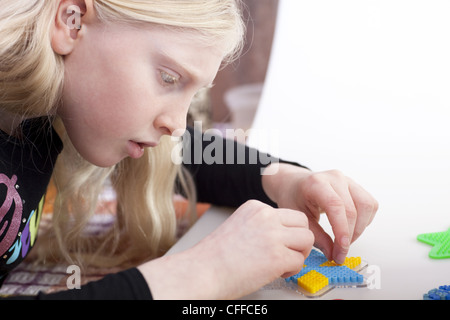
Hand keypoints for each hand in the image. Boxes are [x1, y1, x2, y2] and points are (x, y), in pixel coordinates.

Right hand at [139, 200, 313, 298]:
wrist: (201, 271)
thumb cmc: (213, 256)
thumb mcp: (238, 226)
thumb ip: (260, 226)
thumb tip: (281, 238)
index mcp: (255, 208)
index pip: (287, 215)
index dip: (287, 232)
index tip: (278, 244)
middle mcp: (266, 217)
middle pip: (303, 223)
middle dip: (299, 240)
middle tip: (287, 253)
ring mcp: (273, 235)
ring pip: (307, 240)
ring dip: (298, 254)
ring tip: (280, 264)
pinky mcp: (277, 256)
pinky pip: (300, 262)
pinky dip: (291, 271)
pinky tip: (274, 272)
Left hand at [262, 164, 377, 263]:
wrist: (294, 184)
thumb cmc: (294, 198)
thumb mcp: (299, 218)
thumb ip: (316, 236)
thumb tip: (333, 254)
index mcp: (316, 183)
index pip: (336, 206)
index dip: (342, 229)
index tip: (341, 249)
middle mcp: (335, 178)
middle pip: (352, 209)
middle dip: (349, 236)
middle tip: (340, 253)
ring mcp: (347, 180)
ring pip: (367, 206)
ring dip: (360, 228)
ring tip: (345, 241)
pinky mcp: (356, 186)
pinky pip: (370, 204)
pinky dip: (365, 221)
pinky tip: (351, 228)